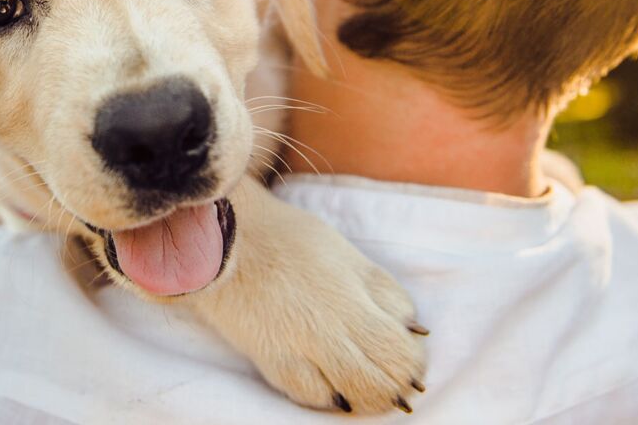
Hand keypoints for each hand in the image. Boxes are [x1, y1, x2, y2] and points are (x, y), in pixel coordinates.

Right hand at [185, 180, 427, 413]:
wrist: (224, 239)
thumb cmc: (288, 239)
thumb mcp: (347, 255)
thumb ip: (382, 291)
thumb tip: (413, 328)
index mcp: (355, 297)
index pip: (402, 348)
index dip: (412, 361)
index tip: (409, 358)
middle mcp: (332, 327)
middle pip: (384, 378)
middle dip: (396, 385)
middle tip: (396, 383)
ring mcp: (301, 348)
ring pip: (354, 394)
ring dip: (368, 398)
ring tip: (368, 391)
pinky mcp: (272, 360)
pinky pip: (310, 396)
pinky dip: (328, 397)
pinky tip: (333, 390)